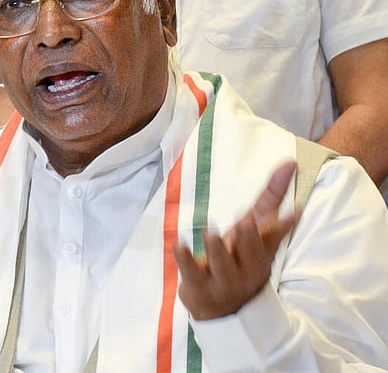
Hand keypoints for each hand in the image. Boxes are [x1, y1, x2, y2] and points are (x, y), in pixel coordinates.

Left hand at [174, 162, 299, 320]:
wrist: (222, 309)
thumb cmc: (239, 259)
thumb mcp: (254, 231)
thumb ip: (269, 199)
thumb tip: (289, 164)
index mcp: (261, 255)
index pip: (272, 239)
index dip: (279, 228)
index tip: (294, 212)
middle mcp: (245, 270)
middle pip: (250, 254)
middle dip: (249, 239)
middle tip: (246, 223)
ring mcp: (221, 281)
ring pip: (221, 264)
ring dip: (216, 248)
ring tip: (210, 231)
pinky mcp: (197, 286)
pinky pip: (191, 273)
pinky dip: (185, 259)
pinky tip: (179, 244)